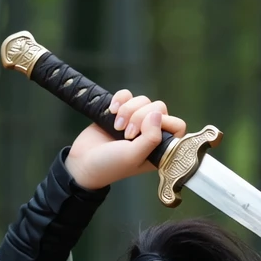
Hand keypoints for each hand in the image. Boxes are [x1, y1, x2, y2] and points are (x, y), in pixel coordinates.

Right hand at [64, 92, 186, 190]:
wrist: (83, 162)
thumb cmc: (110, 165)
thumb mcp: (133, 156)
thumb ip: (150, 138)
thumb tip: (158, 114)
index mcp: (160, 148)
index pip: (177, 126)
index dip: (164, 123)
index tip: (146, 131)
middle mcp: (151, 133)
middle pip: (159, 108)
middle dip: (141, 117)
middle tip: (127, 134)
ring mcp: (136, 121)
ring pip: (143, 100)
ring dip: (128, 110)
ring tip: (116, 127)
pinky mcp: (122, 111)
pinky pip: (127, 95)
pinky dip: (120, 100)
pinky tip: (111, 111)